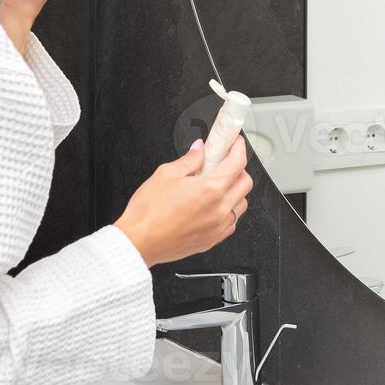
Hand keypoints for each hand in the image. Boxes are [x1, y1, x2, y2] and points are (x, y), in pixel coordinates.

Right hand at [114, 136, 252, 267]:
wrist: (138, 241)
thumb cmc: (148, 212)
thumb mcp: (166, 174)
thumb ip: (189, 160)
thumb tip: (200, 150)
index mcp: (209, 190)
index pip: (237, 163)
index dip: (238, 148)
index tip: (234, 143)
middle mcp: (218, 210)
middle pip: (246, 183)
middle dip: (238, 168)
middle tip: (223, 162)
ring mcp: (217, 227)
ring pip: (241, 203)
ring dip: (235, 190)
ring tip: (216, 185)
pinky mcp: (212, 240)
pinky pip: (232, 222)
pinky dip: (228, 210)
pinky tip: (212, 206)